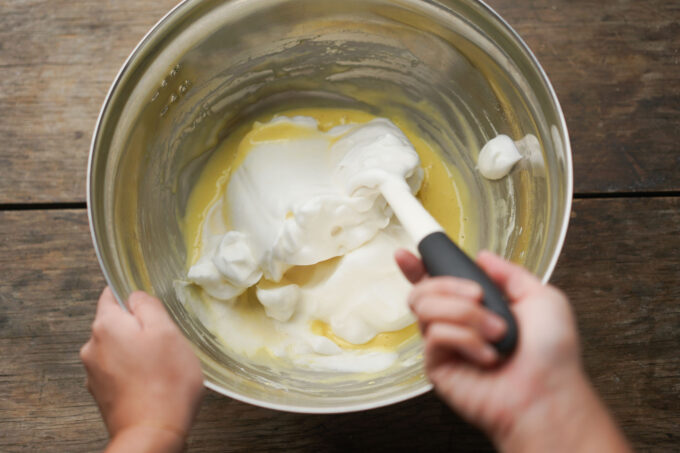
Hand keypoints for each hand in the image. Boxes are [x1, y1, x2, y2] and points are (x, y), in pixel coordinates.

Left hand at [80, 288, 203, 451]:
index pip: (111, 295)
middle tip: (165, 342)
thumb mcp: (167, 331)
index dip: (133, 298)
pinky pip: (118, 371)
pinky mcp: (101, 393)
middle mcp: (92, 346)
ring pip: (118, 348)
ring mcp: (94, 372)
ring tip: (161, 366)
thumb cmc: (165, 382)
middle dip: (139, 328)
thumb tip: (135, 297)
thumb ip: (147, 305)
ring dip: (136, 352)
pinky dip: (133, 372)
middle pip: (116, 323)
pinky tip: (153, 383)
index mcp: (106, 325)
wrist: (153, 433)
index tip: (152, 310)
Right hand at [396, 250, 630, 452]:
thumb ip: (509, 273)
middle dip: (450, 286)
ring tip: (496, 333)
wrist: (548, 394)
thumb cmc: (552, 355)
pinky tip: (486, 356)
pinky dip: (465, 339)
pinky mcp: (436, 366)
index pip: (436, 281)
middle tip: (479, 297)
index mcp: (476, 305)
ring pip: (425, 308)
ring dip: (465, 314)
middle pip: (422, 289)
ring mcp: (444, 345)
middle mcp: (456, 323)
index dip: (416, 267)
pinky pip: (435, 334)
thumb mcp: (542, 298)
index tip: (406, 255)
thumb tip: (482, 256)